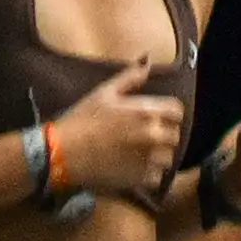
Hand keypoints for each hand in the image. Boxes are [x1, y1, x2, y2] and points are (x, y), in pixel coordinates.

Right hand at [47, 58, 189, 202]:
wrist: (63, 153)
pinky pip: (156, 177)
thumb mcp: (105, 92)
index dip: (167, 114)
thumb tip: (148, 60)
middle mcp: (153, 135)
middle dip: (162, 135)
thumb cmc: (83, 120)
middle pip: (174, 136)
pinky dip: (147, 175)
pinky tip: (131, 169)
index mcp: (147, 111)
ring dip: (157, 156)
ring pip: (167, 158)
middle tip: (142, 137)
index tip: (155, 118)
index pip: (177, 111)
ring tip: (137, 154)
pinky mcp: (141, 179)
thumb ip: (131, 77)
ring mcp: (148, 159)